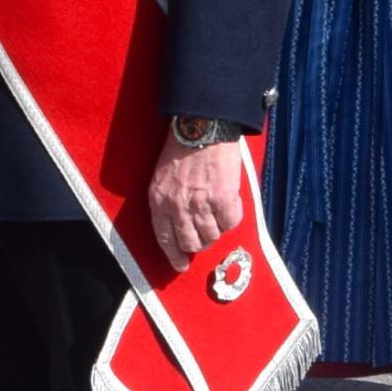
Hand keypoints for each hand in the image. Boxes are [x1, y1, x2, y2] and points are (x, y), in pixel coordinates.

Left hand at [149, 134, 249, 263]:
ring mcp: (201, 203)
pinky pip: (230, 222)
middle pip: (190, 242)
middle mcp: (178, 206)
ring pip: (212, 235)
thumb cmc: (183, 147)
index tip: (181, 265)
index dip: (174, 255)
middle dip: (199, 243)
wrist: (203, 125)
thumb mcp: (163, 176)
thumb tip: (181, 226)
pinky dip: (232, 216)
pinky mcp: (223, 198)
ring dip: (217, 228)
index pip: (164, 238)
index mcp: (159, 199)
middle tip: (206, 236)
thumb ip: (168, 201)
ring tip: (218, 212)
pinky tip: (230, 202)